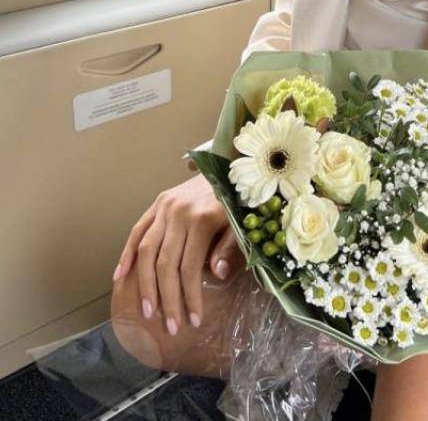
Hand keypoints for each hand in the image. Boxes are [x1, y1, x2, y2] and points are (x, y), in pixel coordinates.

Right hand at [112, 172, 242, 334]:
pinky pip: (137, 230)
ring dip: (144, 284)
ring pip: (146, 251)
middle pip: (165, 264)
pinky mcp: (157, 203)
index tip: (194, 320)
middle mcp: (179, 213)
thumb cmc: (239, 199)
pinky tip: (120, 276)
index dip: (190, 297)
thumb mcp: (242, 223)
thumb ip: (229, 248)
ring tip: (147, 311)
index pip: (189, 268)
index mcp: (202, 218)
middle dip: (167, 299)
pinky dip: (127, 254)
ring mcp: (165, 207)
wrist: (230, 164)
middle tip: (169, 326)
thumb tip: (217, 275)